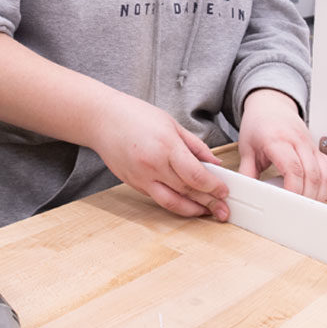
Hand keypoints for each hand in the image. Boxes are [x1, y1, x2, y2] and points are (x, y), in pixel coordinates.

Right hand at [90, 93, 229, 220]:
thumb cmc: (135, 115)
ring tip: (207, 212)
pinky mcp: (133, 184)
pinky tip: (186, 202)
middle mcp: (153, 165)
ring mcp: (141, 177)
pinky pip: (157, 198)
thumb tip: (215, 163)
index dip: (213, 187)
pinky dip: (174, 203)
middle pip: (187, 191)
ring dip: (192, 210)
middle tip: (223, 211)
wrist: (101, 120)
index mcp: (166, 146)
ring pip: (171, 202)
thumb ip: (195, 145)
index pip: (196, 175)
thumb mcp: (171, 124)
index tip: (224, 191)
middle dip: (209, 203)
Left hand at [237, 89, 326, 201]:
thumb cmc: (258, 125)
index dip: (294, 189)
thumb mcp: (247, 148)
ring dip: (320, 193)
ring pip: (325, 173)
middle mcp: (298, 142)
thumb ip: (247, 172)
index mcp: (278, 140)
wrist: (270, 105)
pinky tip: (323, 193)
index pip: (293, 168)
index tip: (289, 202)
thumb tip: (246, 192)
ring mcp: (310, 145)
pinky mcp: (317, 149)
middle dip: (307, 197)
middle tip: (296, 209)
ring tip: (308, 205)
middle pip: (312, 174)